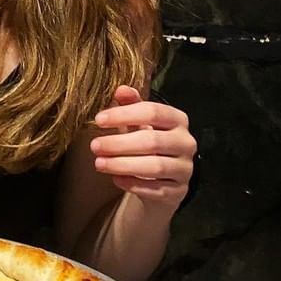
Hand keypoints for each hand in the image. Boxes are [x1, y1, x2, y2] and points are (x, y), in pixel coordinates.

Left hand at [90, 86, 196, 210]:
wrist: (163, 179)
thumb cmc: (148, 143)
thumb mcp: (140, 122)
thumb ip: (131, 104)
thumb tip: (121, 89)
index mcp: (178, 119)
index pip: (152, 112)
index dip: (124, 115)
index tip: (98, 120)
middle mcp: (186, 142)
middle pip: (152, 141)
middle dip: (119, 143)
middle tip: (94, 145)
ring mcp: (185, 168)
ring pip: (155, 167)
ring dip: (123, 165)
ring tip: (99, 163)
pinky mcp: (179, 191)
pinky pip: (156, 189)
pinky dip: (134, 184)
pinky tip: (115, 179)